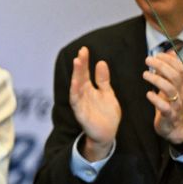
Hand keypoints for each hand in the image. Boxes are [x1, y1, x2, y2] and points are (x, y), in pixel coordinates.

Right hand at [70, 46, 120, 160]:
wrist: (107, 134)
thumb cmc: (106, 114)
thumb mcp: (108, 93)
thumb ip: (103, 80)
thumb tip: (101, 62)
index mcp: (89, 89)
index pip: (86, 72)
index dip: (85, 62)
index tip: (84, 49)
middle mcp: (83, 94)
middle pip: (80, 77)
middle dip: (80, 65)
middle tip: (81, 53)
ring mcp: (81, 104)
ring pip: (76, 87)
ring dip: (76, 75)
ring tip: (77, 63)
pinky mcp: (81, 114)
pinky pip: (76, 102)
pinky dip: (75, 92)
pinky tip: (75, 83)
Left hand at [143, 49, 182, 142]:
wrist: (174, 126)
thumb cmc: (170, 103)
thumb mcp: (171, 85)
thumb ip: (169, 69)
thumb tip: (170, 52)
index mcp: (181, 85)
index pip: (180, 68)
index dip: (169, 60)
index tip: (157, 54)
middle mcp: (180, 93)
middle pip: (175, 76)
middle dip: (162, 66)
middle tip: (147, 60)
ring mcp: (175, 104)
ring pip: (170, 90)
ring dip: (157, 80)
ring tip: (145, 74)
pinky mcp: (169, 115)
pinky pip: (165, 107)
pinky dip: (156, 100)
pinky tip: (149, 94)